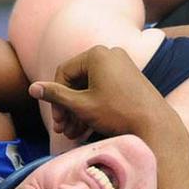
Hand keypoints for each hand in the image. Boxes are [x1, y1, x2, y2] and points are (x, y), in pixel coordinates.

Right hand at [29, 45, 179, 141]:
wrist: (156, 125)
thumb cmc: (118, 113)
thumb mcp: (82, 106)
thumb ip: (56, 96)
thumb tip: (32, 89)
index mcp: (97, 54)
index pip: (63, 73)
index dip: (55, 97)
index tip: (57, 119)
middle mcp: (110, 54)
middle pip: (77, 80)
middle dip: (67, 107)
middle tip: (62, 129)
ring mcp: (121, 65)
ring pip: (89, 88)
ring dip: (78, 111)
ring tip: (72, 134)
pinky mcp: (129, 78)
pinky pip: (103, 90)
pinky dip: (93, 107)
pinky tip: (85, 129)